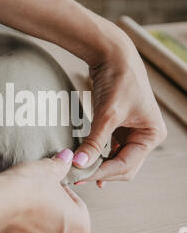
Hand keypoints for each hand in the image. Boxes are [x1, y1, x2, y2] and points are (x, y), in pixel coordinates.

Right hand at [0, 150, 89, 232]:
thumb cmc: (28, 188)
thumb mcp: (49, 169)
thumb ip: (61, 165)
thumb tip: (66, 158)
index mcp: (80, 227)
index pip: (79, 207)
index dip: (66, 192)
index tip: (54, 184)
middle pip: (62, 223)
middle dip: (53, 209)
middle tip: (42, 192)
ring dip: (38, 219)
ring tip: (26, 200)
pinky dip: (21, 225)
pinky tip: (14, 209)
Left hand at [72, 18, 166, 184]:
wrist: (113, 54)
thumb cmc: (117, 80)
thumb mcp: (106, 115)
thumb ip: (94, 142)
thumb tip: (79, 165)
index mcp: (152, 135)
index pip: (126, 165)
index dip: (103, 172)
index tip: (80, 176)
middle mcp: (147, 136)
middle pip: (124, 166)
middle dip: (102, 171)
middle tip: (79, 177)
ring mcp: (135, 132)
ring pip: (117, 159)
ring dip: (100, 166)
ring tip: (81, 173)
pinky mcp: (122, 126)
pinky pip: (111, 148)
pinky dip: (99, 155)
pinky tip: (88, 163)